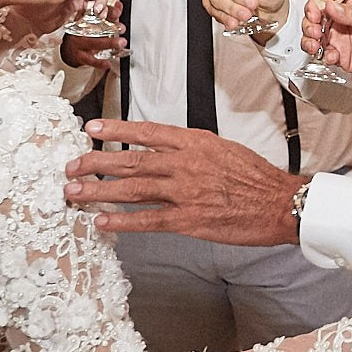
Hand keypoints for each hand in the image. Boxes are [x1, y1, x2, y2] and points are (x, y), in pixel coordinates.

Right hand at [60, 4, 125, 70]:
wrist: (68, 50)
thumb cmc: (84, 33)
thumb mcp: (96, 22)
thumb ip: (109, 14)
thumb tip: (119, 5)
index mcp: (84, 18)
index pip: (97, 12)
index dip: (108, 11)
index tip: (117, 12)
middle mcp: (81, 29)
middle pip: (95, 26)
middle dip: (110, 26)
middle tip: (122, 28)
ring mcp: (80, 42)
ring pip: (94, 43)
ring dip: (108, 43)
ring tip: (120, 43)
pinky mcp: (79, 56)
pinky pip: (89, 60)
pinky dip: (99, 63)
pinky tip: (107, 64)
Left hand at [65, 120, 301, 242]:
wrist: (279, 203)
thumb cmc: (255, 177)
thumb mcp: (223, 148)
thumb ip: (192, 148)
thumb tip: (165, 149)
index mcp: (194, 143)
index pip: (146, 133)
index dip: (116, 130)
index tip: (92, 129)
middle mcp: (185, 164)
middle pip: (130, 161)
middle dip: (96, 163)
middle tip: (71, 166)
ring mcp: (185, 193)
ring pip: (132, 190)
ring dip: (99, 192)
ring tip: (74, 192)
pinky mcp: (188, 220)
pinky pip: (148, 221)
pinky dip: (122, 222)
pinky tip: (102, 222)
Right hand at [301, 0, 351, 91]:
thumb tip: (332, 5)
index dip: (316, 3)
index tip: (316, 12)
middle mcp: (343, 18)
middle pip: (315, 16)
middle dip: (310, 22)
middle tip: (316, 30)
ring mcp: (340, 36)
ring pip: (314, 35)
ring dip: (309, 39)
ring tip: (316, 44)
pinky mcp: (340, 54)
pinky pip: (323, 54)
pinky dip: (322, 55)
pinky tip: (332, 56)